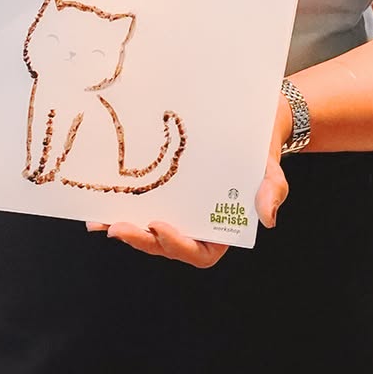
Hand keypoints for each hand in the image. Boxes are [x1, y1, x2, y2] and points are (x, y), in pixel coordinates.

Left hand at [85, 91, 293, 267]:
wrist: (249, 120)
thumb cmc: (261, 147)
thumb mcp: (271, 165)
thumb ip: (272, 189)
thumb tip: (268, 218)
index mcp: (223, 229)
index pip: (200, 253)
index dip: (178, 246)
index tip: (159, 227)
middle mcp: (197, 224)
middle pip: (166, 245)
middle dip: (141, 240)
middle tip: (117, 228)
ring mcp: (178, 209)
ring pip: (148, 229)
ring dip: (124, 228)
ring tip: (100, 221)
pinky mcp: (163, 191)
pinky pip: (141, 204)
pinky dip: (121, 207)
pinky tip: (101, 204)